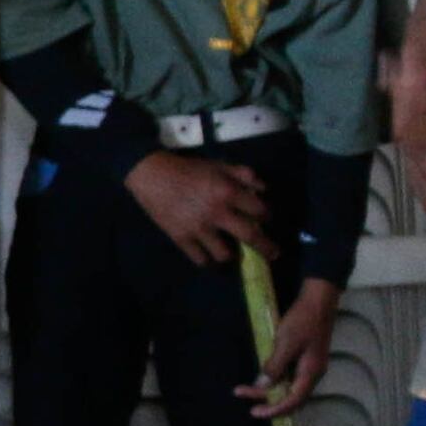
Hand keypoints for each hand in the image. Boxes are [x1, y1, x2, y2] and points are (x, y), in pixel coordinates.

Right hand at [120, 151, 269, 266]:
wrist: (151, 174)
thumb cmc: (187, 168)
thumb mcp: (218, 165)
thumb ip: (243, 174)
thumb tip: (263, 190)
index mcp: (228, 192)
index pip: (260, 211)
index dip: (267, 216)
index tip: (265, 219)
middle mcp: (217, 213)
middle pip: (250, 237)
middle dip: (266, 248)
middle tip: (273, 255)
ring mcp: (198, 229)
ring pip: (224, 254)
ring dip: (231, 255)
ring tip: (231, 253)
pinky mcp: (181, 238)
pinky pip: (200, 258)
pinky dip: (207, 260)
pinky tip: (209, 257)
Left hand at [245, 274, 338, 418]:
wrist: (318, 301)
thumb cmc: (303, 320)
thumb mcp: (286, 343)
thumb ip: (275, 366)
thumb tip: (263, 385)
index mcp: (311, 373)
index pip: (293, 401)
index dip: (274, 410)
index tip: (254, 412)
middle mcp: (313, 374)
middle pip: (291, 398)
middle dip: (268, 402)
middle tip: (245, 399)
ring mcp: (310, 367)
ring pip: (290, 388)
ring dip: (270, 391)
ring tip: (248, 390)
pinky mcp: (306, 359)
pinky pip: (290, 378)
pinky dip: (275, 381)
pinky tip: (263, 378)